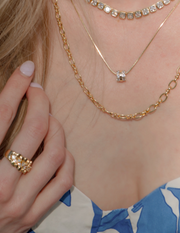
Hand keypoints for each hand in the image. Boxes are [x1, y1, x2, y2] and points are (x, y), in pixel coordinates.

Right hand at [0, 62, 73, 232]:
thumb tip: (8, 102)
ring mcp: (19, 205)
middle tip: (38, 92)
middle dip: (41, 103)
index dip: (15, 87)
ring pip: (55, 154)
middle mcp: (0, 188)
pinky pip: (63, 182)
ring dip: (56, 129)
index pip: (2, 116)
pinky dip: (66, 160)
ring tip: (49, 120)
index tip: (27, 69)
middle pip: (34, 131)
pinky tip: (58, 149)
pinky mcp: (32, 217)